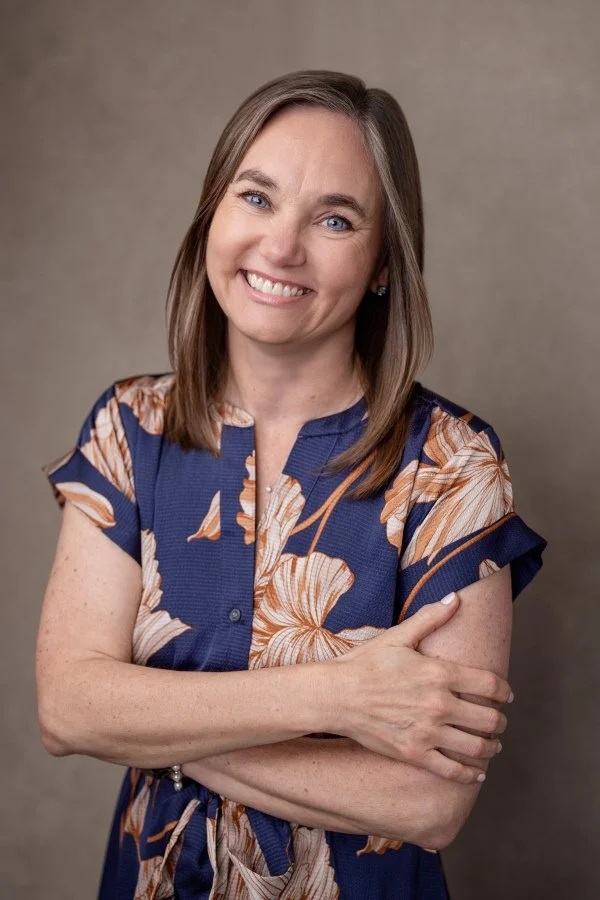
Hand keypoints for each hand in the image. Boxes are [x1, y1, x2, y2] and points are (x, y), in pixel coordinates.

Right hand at [329, 592, 511, 783]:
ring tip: (493, 744)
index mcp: (440, 673)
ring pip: (476, 747)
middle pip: (490, 719)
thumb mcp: (399, 636)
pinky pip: (452, 771)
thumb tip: (456, 597)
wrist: (336, 696)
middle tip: (501, 721)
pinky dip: (470, 774)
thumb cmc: (366, 663)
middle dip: (501, 721)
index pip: (490, 685)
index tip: (507, 695)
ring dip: (492, 746)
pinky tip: (477, 772)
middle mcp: (439, 705)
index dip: (505, 691)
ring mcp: (428, 732)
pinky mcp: (415, 754)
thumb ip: (431, 618)